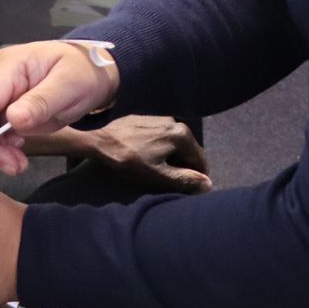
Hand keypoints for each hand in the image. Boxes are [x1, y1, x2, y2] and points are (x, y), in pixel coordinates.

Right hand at [0, 42, 119, 175]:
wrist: (92, 73)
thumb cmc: (82, 71)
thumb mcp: (69, 84)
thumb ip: (42, 101)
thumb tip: (13, 119)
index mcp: (9, 65)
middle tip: (12, 165)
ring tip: (18, 164)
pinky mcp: (5, 108)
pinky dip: (2, 149)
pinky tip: (18, 155)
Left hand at [84, 116, 210, 193]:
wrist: (100, 141)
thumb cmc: (130, 160)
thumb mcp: (159, 175)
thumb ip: (185, 179)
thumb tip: (208, 184)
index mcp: (182, 134)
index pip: (200, 160)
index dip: (197, 177)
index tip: (191, 190)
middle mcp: (175, 121)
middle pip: (187, 150)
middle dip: (184, 167)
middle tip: (174, 183)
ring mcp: (159, 118)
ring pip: (173, 143)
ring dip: (172, 157)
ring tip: (160, 171)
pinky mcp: (145, 119)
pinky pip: (160, 136)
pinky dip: (160, 148)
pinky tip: (148, 157)